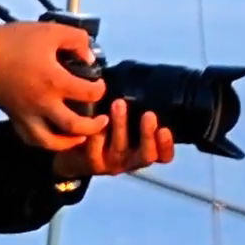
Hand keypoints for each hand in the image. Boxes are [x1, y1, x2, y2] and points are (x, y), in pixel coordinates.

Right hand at [0, 19, 108, 150]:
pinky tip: (53, 136)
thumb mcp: (52, 31)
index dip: (101, 90)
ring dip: (69, 142)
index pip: (89, 94)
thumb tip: (89, 58)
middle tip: (102, 120)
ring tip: (80, 136)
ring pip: (50, 141)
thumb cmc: (14, 41)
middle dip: (94, 126)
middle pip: (75, 126)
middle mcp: (42, 103)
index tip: (100, 85)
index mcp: (54, 81)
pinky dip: (44, 141)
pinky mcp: (13, 116)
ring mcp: (26, 113)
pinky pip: (29, 138)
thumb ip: (77, 41)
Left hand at [58, 102, 175, 178]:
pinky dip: (97, 135)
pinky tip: (96, 118)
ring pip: (121, 148)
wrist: (77, 148)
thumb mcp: (129, 119)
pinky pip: (96, 151)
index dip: (166, 145)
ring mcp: (113, 164)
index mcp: (146, 151)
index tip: (165, 129)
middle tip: (149, 114)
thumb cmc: (109, 125)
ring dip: (121, 126)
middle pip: (147, 155)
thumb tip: (144, 80)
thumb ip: (139, 108)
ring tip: (119, 103)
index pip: (164, 156)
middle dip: (148, 135)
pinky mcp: (94, 164)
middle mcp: (133, 161)